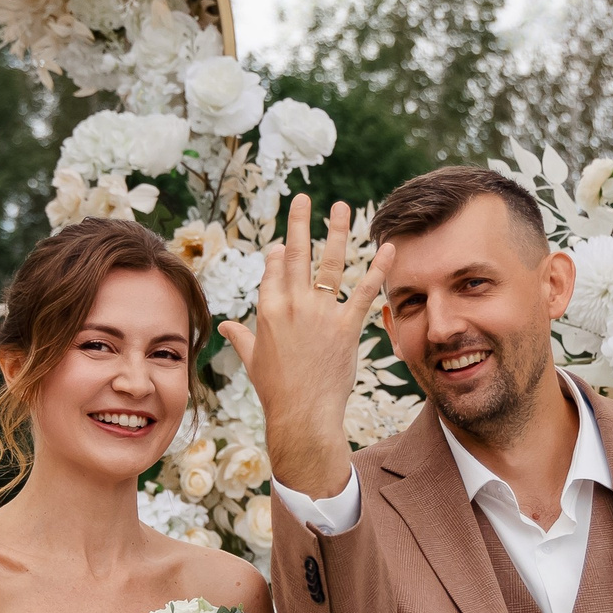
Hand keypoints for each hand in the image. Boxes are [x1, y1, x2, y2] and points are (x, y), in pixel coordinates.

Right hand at [220, 194, 391, 498]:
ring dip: (336, 232)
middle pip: (297, 255)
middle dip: (299, 223)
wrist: (302, 414)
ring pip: (329, 263)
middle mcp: (293, 305)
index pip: (274, 270)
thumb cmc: (276, 391)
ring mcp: (320, 313)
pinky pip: (364, 291)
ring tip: (340, 207)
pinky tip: (387, 248)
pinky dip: (377, 268)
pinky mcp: (346, 326)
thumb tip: (225, 325)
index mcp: (268, 311)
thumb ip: (241, 337)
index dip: (281, 253)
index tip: (285, 240)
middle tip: (303, 198)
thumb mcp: (253, 360)